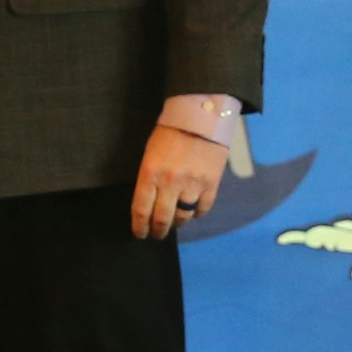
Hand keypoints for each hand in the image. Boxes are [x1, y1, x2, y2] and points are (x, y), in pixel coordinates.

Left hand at [130, 125, 227, 240]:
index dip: (139, 227)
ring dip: (177, 224)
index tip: (140, 234)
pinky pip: (203, 209)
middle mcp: (170, 183)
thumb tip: (149, 202)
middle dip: (158, 231)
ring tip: (174, 223)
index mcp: (150, 173)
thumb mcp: (150, 153)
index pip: (141, 210)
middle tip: (156, 234)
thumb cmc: (169, 133)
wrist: (201, 117)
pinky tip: (193, 212)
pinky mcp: (211, 184)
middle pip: (162, 219)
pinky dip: (197, 214)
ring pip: (184, 216)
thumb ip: (149, 178)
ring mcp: (192, 185)